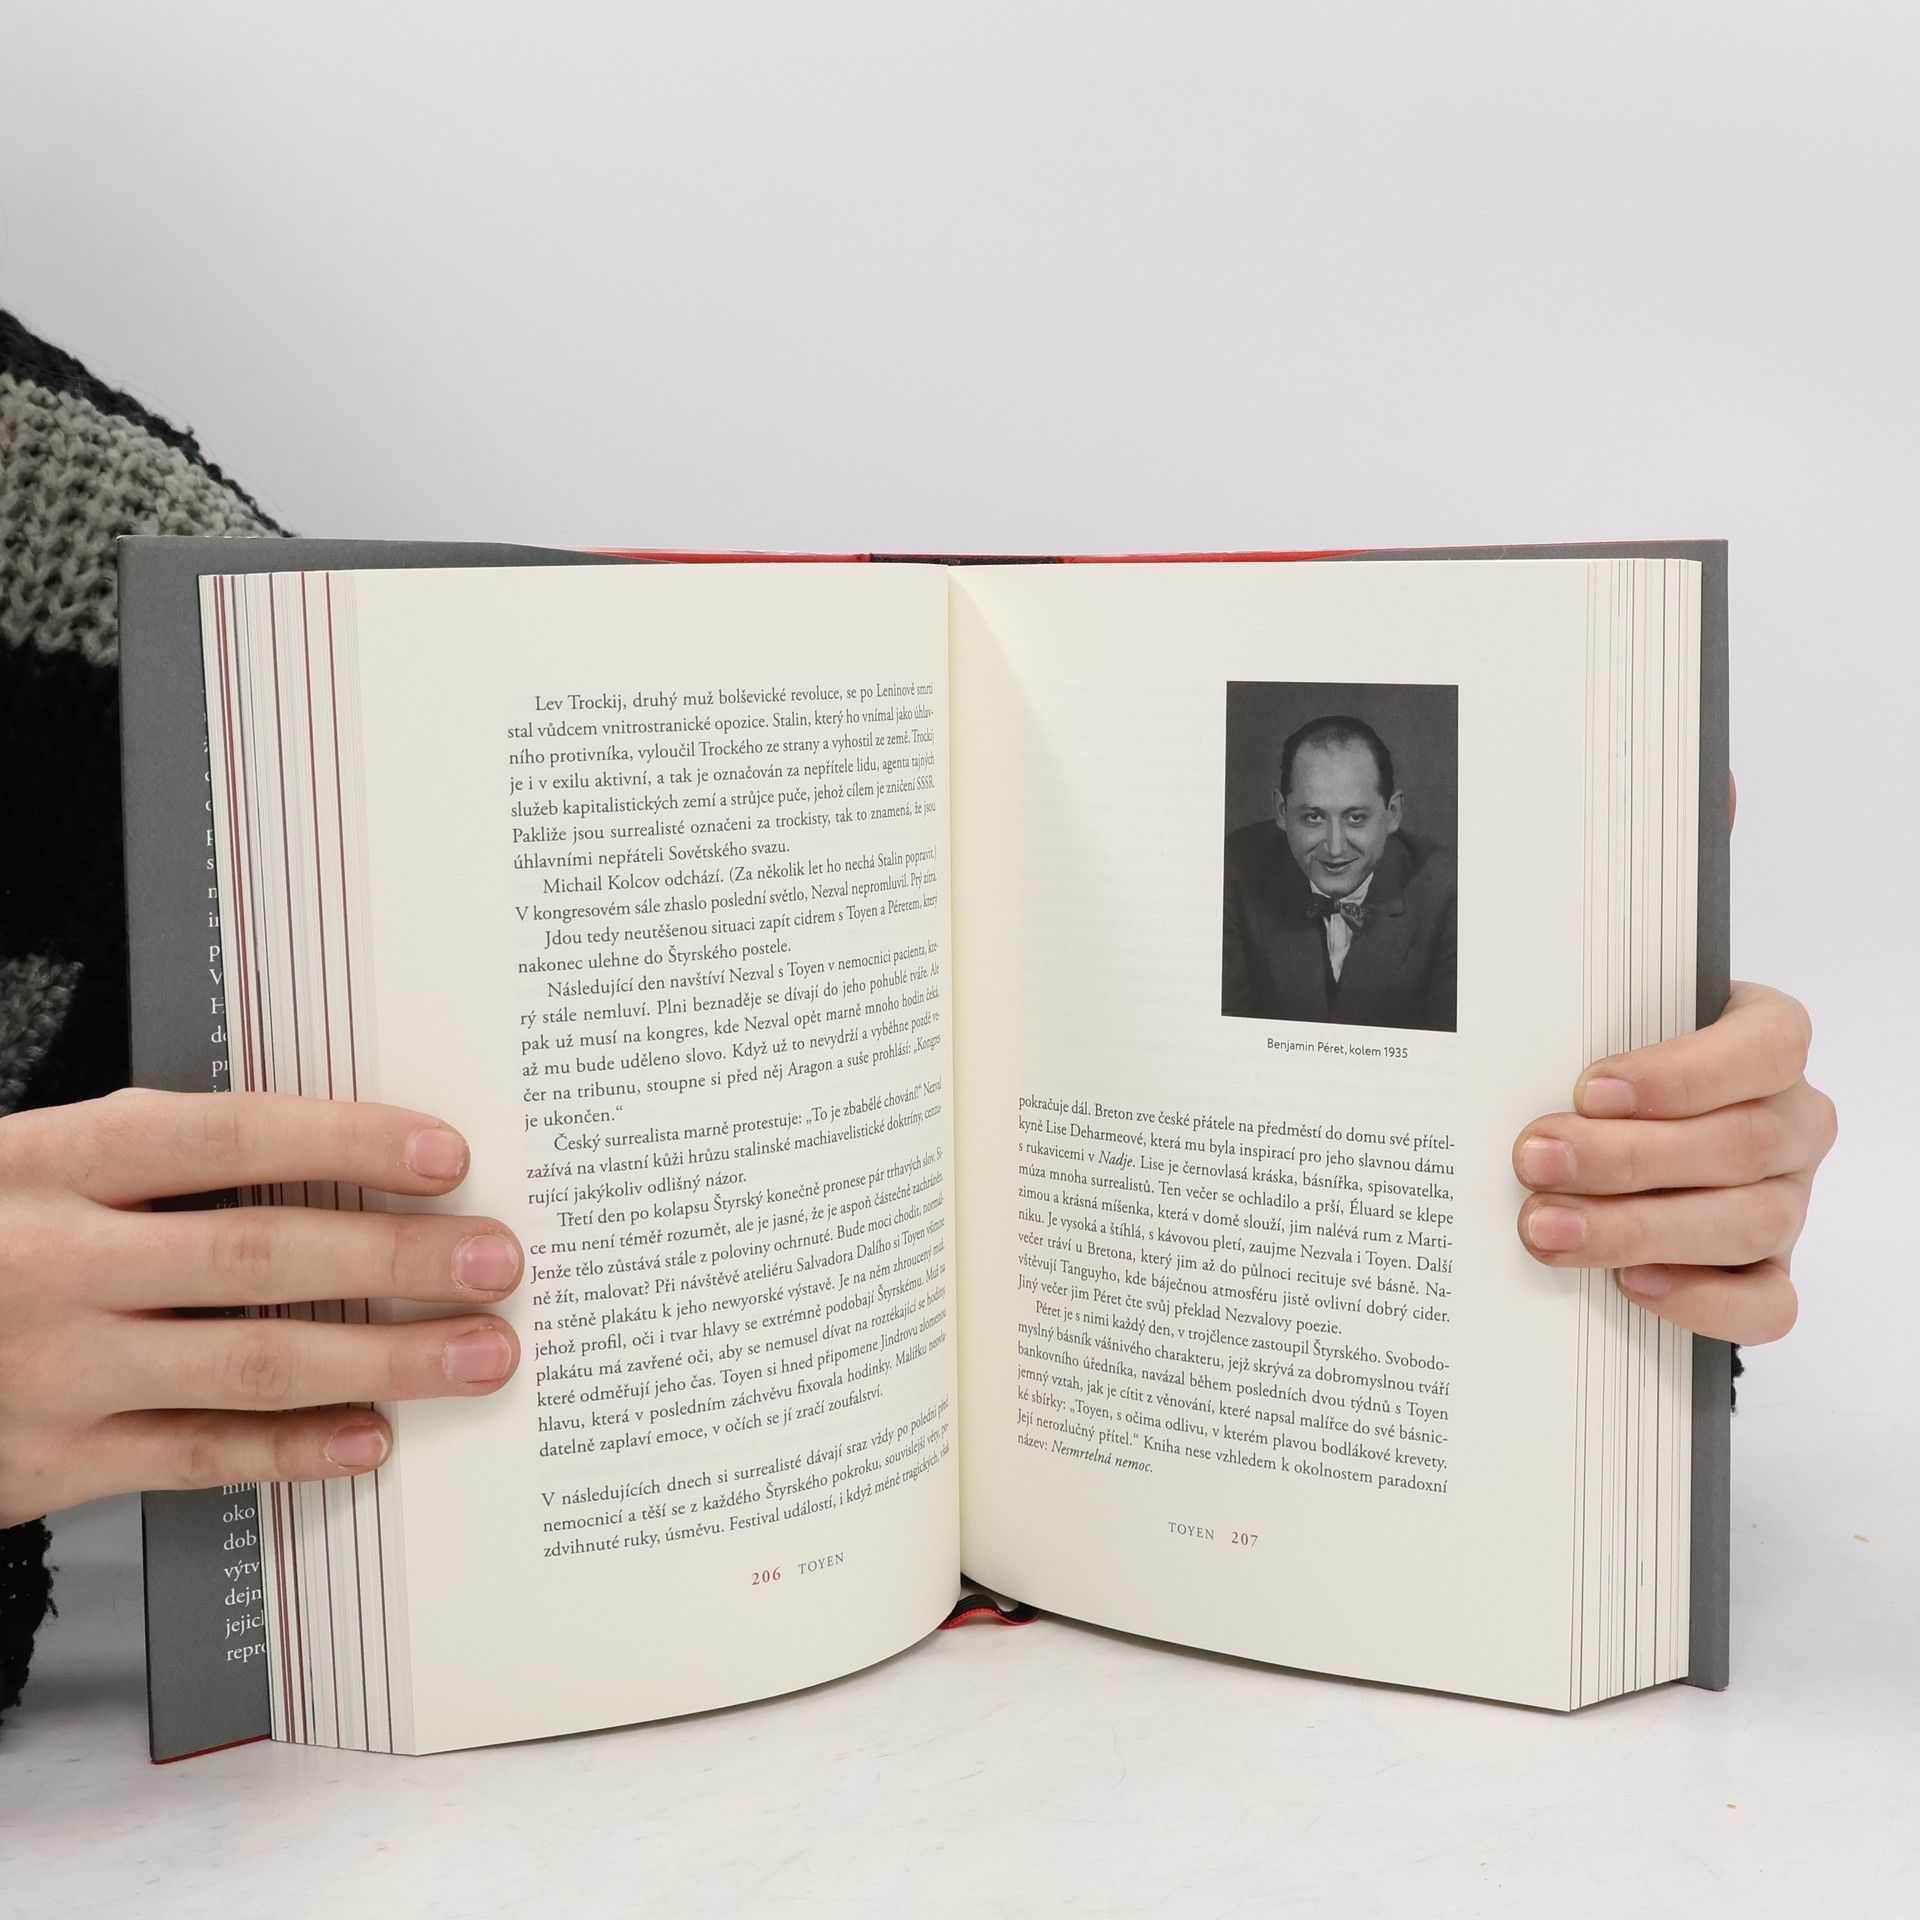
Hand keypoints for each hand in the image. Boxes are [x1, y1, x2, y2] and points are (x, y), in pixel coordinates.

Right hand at [0, 1088, 522, 1526]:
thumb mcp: (35, 1168)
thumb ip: (159, 1164)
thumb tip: (339, 1158)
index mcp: (49, 1163)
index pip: (226, 1138)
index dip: (344, 1143)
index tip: (444, 1156)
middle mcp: (50, 1261)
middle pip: (257, 1256)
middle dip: (395, 1261)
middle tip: (497, 1262)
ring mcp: (48, 1369)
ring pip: (247, 1364)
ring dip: (381, 1361)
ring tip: (477, 1354)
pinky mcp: (44, 1462)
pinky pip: (195, 1458)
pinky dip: (295, 1451)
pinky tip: (372, 1439)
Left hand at [1512, 981, 1836, 1341]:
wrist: (1619, 1137)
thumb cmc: (1615, 1075)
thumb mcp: (1606, 1035)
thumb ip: (1586, 1040)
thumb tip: (1521, 1066)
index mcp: (1769, 1043)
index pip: (1769, 1046)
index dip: (1681, 1073)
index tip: (1590, 1091)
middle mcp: (1793, 1122)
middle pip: (1744, 1143)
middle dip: (1627, 1158)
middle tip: (1539, 1161)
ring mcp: (1789, 1200)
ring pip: (1749, 1223)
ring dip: (1637, 1229)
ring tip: (1549, 1227)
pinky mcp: (1771, 1270)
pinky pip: (1767, 1304)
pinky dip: (1699, 1299)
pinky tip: (1630, 1282)